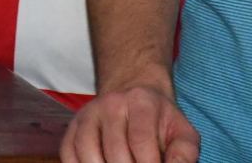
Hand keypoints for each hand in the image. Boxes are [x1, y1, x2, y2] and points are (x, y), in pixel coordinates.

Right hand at [62, 85, 199, 162]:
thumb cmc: (160, 123)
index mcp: (141, 102)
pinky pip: (69, 154)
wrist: (134, 96)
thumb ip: (183, 157)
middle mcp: (111, 104)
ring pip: (89, 155)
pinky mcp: (73, 127)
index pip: (141, 143)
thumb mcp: (182, 134)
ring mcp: (88, 114)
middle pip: (115, 153)